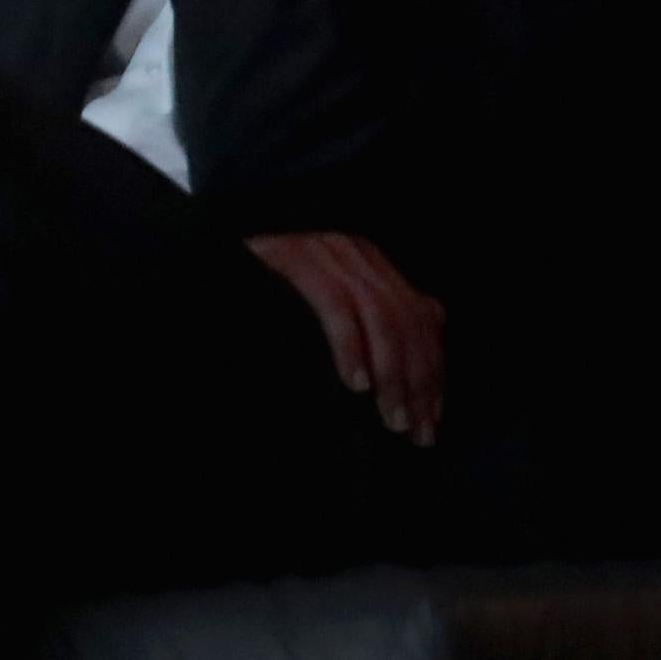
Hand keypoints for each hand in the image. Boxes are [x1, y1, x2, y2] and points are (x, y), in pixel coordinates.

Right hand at [247, 232, 444, 447]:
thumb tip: (434, 316)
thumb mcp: (335, 280)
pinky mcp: (296, 260)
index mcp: (370, 260)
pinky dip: (350, 348)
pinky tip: (355, 384)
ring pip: (380, 317)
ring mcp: (327, 255)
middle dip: (418, 382)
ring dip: (391, 374)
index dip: (432, 370)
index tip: (431, 417)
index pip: (419, 317)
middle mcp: (356, 254)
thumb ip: (380, 298)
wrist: (226, 231)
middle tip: (415, 429)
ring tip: (391, 417)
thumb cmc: (275, 268)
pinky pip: (335, 308)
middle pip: (407, 321)